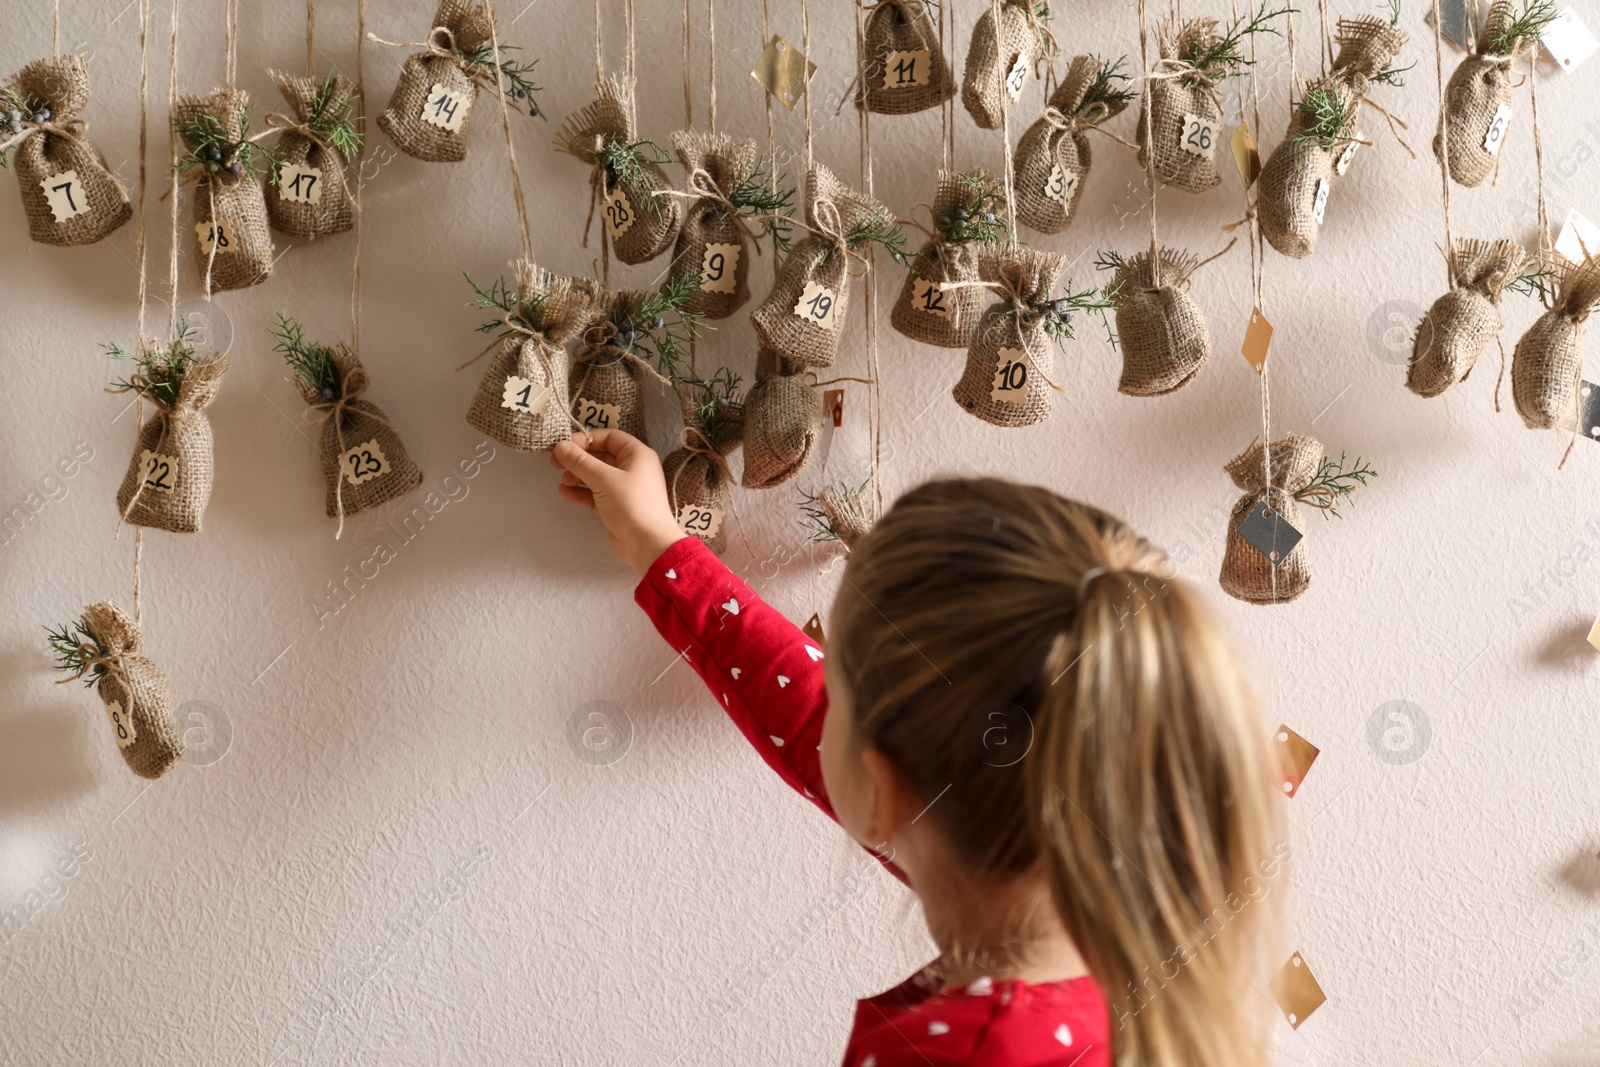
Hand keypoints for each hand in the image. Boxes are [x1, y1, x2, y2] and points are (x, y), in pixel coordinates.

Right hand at [551, 430, 686, 575]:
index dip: (586, 439)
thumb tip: (560, 446)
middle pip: (601, 456)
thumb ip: (581, 462)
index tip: (565, 445)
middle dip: (578, 459)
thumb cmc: (631, 505)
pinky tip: (565, 492)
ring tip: (564, 481)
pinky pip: (596, 493)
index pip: (609, 437)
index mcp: (637, 455)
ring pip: (597, 475)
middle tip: (555, 462)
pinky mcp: (617, 506)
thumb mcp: (604, 479)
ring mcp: (625, 488)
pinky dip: (582, 492)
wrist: (648, 545)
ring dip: (578, 475)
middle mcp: (633, 468)